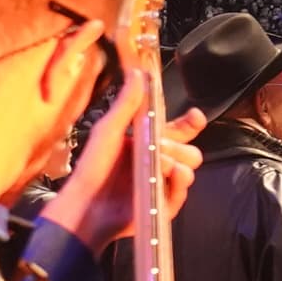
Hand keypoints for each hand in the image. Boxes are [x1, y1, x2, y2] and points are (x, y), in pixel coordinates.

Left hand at [42, 57, 203, 253]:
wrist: (86, 206)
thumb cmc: (93, 168)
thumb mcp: (108, 130)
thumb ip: (126, 103)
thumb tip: (139, 74)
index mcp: (147, 143)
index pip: (178, 131)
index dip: (189, 124)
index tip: (195, 117)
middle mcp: (158, 163)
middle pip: (190, 150)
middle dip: (180, 145)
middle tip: (162, 146)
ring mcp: (163, 184)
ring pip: (190, 168)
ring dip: (179, 163)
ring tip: (160, 164)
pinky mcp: (164, 204)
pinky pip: (184, 191)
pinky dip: (179, 183)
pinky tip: (169, 177)